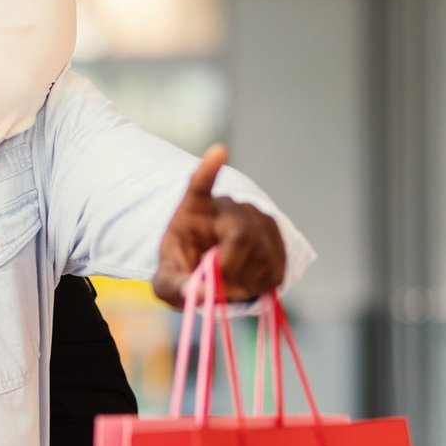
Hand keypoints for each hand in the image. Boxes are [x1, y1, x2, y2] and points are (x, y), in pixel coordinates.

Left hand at [151, 144, 286, 306]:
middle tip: (215, 286)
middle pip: (240, 236)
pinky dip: (257, 285)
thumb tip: (201, 293)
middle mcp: (230, 208)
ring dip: (242, 282)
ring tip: (226, 282)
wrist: (213, 270)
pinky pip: (274, 269)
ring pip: (260, 257)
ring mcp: (258, 220)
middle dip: (229, 269)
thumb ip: (174, 287)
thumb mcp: (167, 281)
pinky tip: (245, 280)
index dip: (209, 170)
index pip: (200, 185)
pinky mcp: (278, 238)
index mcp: (195, 208)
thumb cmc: (186, 268)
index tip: (219, 151)